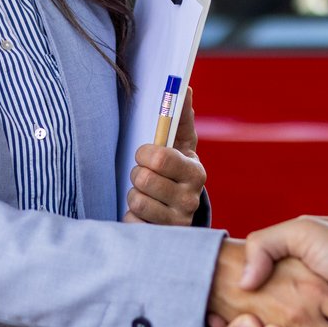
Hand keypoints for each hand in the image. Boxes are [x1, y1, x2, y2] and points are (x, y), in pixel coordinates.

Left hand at [125, 87, 205, 226]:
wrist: (179, 211)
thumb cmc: (175, 170)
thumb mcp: (180, 145)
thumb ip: (181, 117)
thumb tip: (186, 88)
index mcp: (196, 172)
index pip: (160, 158)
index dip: (145, 153)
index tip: (146, 154)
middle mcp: (190, 199)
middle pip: (143, 179)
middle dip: (137, 174)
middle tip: (145, 176)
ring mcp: (177, 222)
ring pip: (136, 201)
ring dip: (134, 195)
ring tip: (145, 194)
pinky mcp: (161, 239)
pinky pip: (132, 223)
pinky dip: (132, 217)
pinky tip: (143, 215)